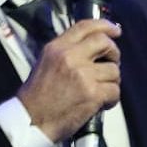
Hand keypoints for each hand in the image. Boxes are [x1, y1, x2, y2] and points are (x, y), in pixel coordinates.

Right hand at [17, 19, 121, 140]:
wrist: (32, 120)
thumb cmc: (37, 96)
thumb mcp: (46, 63)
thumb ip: (67, 52)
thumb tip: (93, 48)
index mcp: (57, 48)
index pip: (86, 27)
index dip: (105, 26)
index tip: (115, 30)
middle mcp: (70, 57)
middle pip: (105, 43)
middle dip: (114, 53)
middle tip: (112, 63)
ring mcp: (83, 75)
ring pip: (114, 70)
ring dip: (112, 81)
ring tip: (101, 89)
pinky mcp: (93, 93)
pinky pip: (115, 90)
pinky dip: (112, 98)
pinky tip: (102, 103)